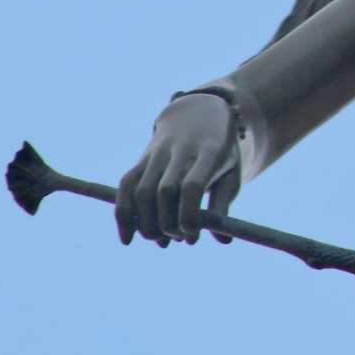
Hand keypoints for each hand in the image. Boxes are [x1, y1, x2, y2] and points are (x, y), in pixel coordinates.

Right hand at [115, 93, 241, 245]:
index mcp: (209, 151)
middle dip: (168, 223)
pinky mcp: (141, 158)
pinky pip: (126, 186)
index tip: (192, 235)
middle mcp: (180, 150)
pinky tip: (127, 238)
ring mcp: (157, 152)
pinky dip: (123, 214)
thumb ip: (224, 205)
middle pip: (165, 191)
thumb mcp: (231, 173)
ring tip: (161, 241)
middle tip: (179, 238)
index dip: (189, 215)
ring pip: (142, 191)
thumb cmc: (221, 152)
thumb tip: (223, 240)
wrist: (199, 114)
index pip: (192, 186)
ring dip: (147, 224)